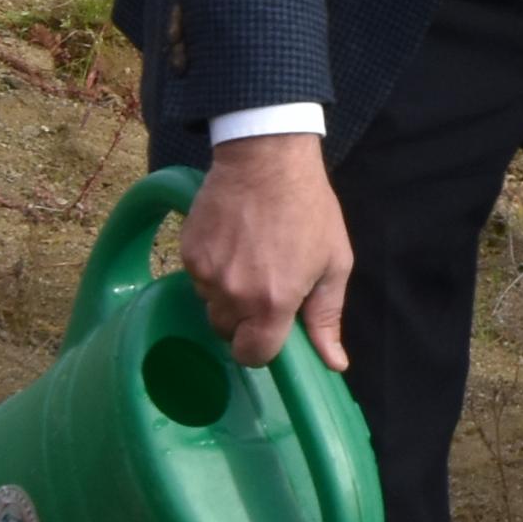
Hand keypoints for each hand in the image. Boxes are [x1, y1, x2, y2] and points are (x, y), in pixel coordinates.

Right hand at [179, 129, 350, 367]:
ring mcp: (206, 272)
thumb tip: (333, 364)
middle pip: (228, 332)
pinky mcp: (188, 251)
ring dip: (227, 294)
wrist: (267, 158)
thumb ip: (327, 318)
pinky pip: (197, 278)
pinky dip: (212, 270)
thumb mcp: (334, 263)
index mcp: (272, 303)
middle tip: (265, 287)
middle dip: (245, 320)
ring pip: (210, 304)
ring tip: (250, 259)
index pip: (252, 355)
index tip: (272, 331)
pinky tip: (233, 243)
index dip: (262, 348)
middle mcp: (233, 294)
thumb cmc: (309, 209)